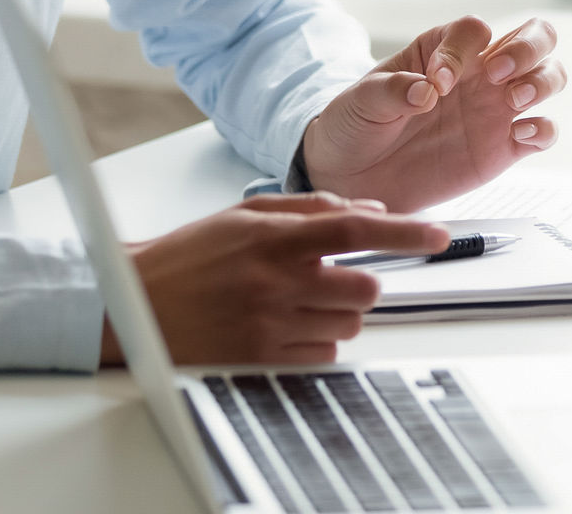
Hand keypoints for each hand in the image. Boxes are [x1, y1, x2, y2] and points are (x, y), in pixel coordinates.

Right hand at [105, 194, 448, 364]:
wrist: (133, 302)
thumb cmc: (191, 256)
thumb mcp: (246, 215)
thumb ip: (312, 209)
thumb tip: (373, 212)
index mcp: (275, 237)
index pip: (357, 230)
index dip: (406, 233)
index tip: (437, 236)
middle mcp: (276, 281)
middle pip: (364, 290)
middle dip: (358, 285)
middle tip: (328, 280)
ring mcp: (270, 325)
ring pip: (346, 326)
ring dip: (334, 315)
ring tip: (292, 304)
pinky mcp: (262, 361)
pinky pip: (321, 358)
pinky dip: (314, 345)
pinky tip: (281, 329)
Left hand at [302, 16, 563, 211]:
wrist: (353, 177)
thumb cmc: (356, 126)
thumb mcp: (361, 101)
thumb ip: (392, 90)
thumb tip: (425, 89)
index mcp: (443, 50)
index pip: (473, 30)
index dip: (462, 49)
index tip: (437, 82)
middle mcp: (479, 74)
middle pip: (535, 36)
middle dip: (528, 47)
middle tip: (497, 75)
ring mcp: (495, 110)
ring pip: (549, 77)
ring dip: (542, 82)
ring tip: (513, 102)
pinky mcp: (504, 148)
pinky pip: (543, 132)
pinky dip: (544, 130)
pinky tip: (521, 136)